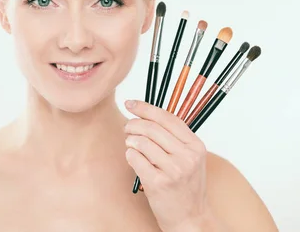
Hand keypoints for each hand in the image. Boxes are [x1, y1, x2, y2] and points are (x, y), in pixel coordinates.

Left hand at [124, 99, 220, 231]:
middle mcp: (187, 156)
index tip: (130, 103)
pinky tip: (134, 160)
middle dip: (133, 124)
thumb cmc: (185, 186)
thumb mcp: (189, 158)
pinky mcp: (158, 183)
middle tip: (127, 128)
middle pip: (151, 128)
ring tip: (132, 146)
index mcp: (196, 146)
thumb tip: (145, 113)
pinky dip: (130, 155)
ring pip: (141, 142)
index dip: (145, 108)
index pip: (167, 117)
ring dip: (130, 141)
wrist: (190, 219)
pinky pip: (134, 158)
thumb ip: (173, 137)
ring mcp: (173, 170)